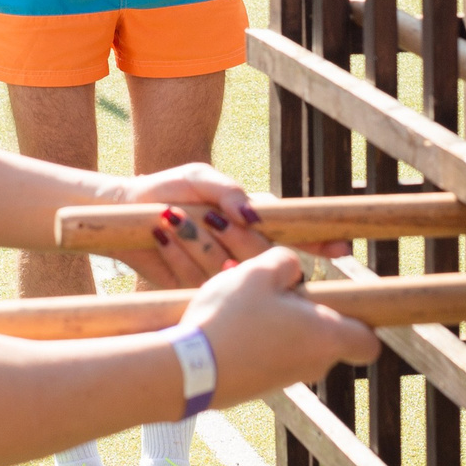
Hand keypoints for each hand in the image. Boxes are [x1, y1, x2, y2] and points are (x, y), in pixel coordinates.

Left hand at [109, 166, 351, 287]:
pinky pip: (198, 280)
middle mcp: (241, 250)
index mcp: (251, 221)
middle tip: (207, 218)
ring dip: (199, 242)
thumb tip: (251, 214)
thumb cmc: (166, 189)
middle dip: (236, 238)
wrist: (125, 214)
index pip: (294, 234)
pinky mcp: (196, 289)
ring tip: (172, 219)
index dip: (319, 242)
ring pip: (228, 268)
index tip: (340, 247)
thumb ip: (227, 189)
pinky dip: (179, 257)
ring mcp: (220, 273)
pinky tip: (162, 237)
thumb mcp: (198, 176)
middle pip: (260, 255)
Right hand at [177, 249, 380, 406]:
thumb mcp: (257, 272)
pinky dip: (262, 343)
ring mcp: (287, 380)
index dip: (361, 321)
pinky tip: (233, 327)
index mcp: (326, 337)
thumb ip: (285, 262)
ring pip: (299, 347)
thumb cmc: (231, 318)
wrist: (190, 369)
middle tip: (278, 293)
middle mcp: (314, 365)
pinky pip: (273, 359)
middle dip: (310, 315)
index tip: (339, 301)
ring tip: (248, 307)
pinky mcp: (261, 388)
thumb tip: (294, 270)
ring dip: (283, 327)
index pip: (369, 342)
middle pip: (329, 338)